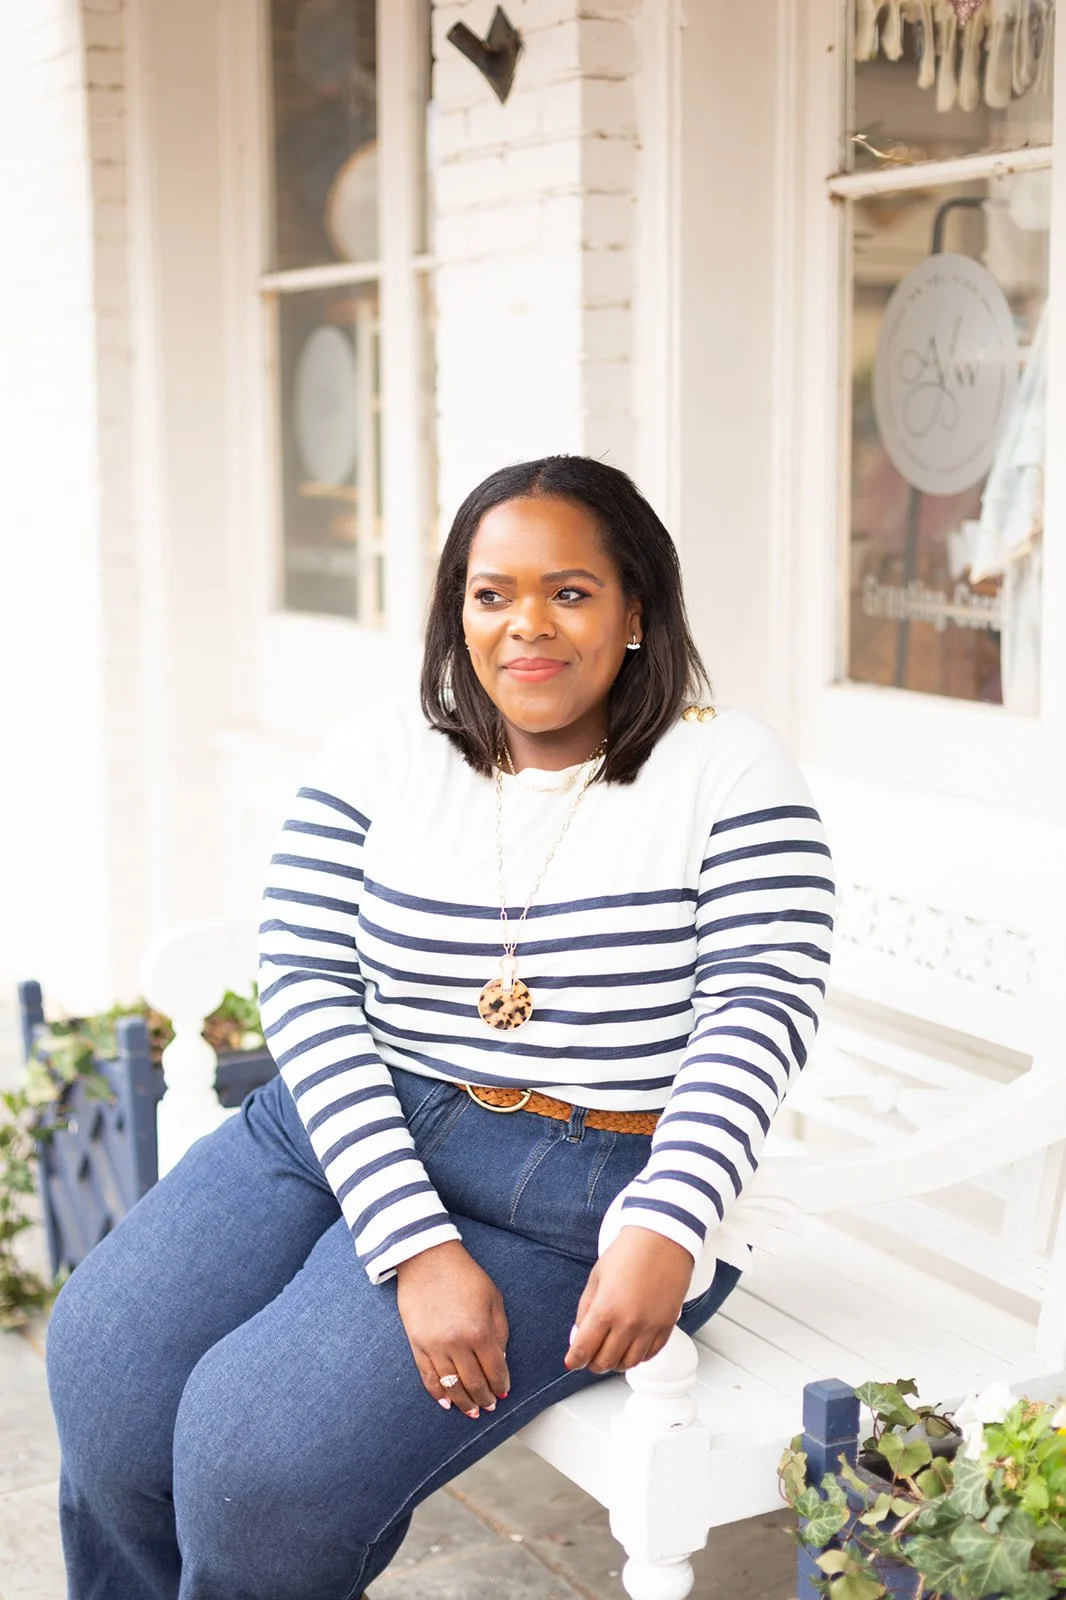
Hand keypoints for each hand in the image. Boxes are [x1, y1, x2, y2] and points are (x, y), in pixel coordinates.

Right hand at [396, 1240, 509, 1418]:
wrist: (427, 1258)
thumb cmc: (464, 1275)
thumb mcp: (493, 1298)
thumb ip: (500, 1331)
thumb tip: (501, 1361)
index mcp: (480, 1331)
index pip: (495, 1370)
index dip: (501, 1385)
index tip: (504, 1391)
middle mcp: (457, 1344)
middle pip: (474, 1383)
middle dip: (485, 1398)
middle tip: (490, 1406)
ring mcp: (434, 1346)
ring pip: (451, 1386)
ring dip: (464, 1402)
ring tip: (472, 1411)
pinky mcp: (417, 1344)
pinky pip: (427, 1377)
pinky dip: (437, 1393)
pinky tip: (446, 1403)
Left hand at [564, 1227, 693, 1373]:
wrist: (662, 1238)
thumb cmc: (628, 1252)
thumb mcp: (596, 1278)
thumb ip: (585, 1310)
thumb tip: (579, 1335)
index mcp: (605, 1309)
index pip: (584, 1349)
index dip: (574, 1360)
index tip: (572, 1361)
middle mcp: (628, 1323)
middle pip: (605, 1362)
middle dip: (593, 1363)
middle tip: (589, 1357)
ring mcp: (649, 1327)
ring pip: (629, 1364)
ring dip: (616, 1363)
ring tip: (610, 1353)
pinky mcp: (666, 1326)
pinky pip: (650, 1355)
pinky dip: (637, 1357)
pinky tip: (630, 1347)